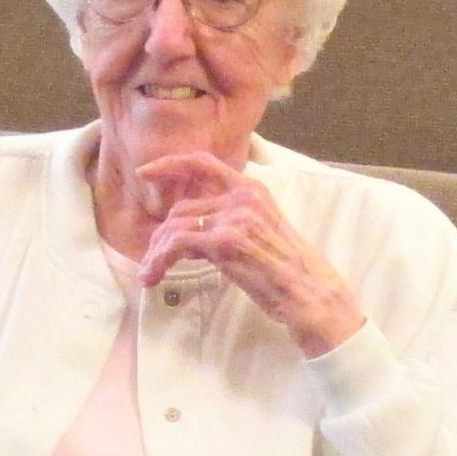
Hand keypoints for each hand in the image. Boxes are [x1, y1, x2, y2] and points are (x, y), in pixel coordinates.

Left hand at [137, 152, 364, 357]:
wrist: (310, 292)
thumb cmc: (287, 271)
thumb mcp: (261, 232)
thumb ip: (230, 222)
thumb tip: (191, 233)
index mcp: (252, 190)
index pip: (203, 164)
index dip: (170, 164)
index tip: (146, 172)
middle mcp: (243, 197)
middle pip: (182, 208)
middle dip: (160, 235)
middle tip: (152, 258)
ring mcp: (234, 217)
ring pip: (175, 227)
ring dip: (157, 252)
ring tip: (150, 273)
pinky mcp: (225, 241)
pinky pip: (177, 244)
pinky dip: (160, 260)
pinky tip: (156, 275)